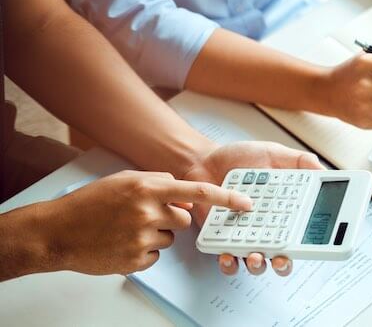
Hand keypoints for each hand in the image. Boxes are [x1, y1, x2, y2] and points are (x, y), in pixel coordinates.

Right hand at [40, 170, 250, 274]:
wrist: (56, 232)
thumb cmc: (89, 203)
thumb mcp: (124, 180)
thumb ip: (156, 181)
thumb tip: (180, 191)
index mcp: (146, 188)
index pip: (197, 192)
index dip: (226, 198)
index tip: (246, 204)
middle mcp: (147, 212)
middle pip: (183, 218)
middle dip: (171, 217)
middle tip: (145, 215)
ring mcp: (141, 239)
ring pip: (169, 238)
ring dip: (156, 234)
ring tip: (126, 229)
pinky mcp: (135, 260)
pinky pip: (155, 255)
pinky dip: (143, 251)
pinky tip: (121, 242)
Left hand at [182, 141, 323, 275]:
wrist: (205, 160)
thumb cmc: (240, 158)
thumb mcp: (275, 153)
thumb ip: (301, 161)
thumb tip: (324, 171)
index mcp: (284, 211)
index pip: (302, 233)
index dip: (311, 243)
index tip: (315, 244)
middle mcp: (267, 228)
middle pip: (282, 257)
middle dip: (284, 264)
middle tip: (282, 257)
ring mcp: (244, 236)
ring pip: (256, 263)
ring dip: (258, 264)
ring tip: (255, 255)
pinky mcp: (222, 240)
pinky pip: (228, 259)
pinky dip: (229, 262)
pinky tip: (228, 253)